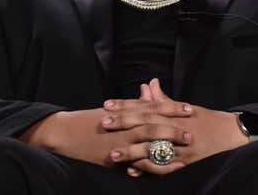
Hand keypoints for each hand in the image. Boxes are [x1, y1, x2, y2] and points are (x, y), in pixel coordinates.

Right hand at [19, 84, 191, 168]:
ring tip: (183, 147)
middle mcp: (124, 125)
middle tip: (192, 129)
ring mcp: (119, 141)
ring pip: (146, 142)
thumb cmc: (91, 120)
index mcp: (125, 111)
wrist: (65, 132)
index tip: (189, 108)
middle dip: (173, 126)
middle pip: (153, 123)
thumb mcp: (113, 109)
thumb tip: (150, 89)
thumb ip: (134, 102)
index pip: (152, 107)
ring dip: (166, 144)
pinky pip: (136, 162)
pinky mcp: (114, 157)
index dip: (171, 108)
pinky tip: (164, 168)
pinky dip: (151, 165)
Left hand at [104, 79, 248, 175]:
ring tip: (113, 154)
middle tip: (104, 123)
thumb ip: (164, 100)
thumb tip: (148, 84)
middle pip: (148, 125)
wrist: (234, 136)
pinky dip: (149, 169)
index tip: (108, 104)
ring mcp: (183, 148)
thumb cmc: (208, 120)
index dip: (127, 105)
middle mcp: (179, 129)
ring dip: (133, 151)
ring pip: (154, 149)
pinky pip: (165, 168)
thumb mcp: (188, 108)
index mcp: (178, 112)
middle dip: (125, 124)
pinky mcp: (186, 164)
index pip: (148, 107)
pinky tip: (133, 170)